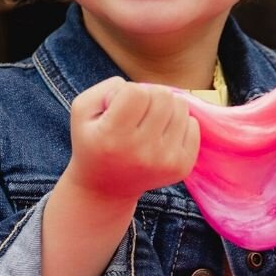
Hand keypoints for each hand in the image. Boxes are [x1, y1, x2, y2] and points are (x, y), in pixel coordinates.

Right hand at [62, 77, 200, 204]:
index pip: (136, 91)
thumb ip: (107, 88)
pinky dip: (179, 124)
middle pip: (163, 95)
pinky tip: (161, 136)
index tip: (120, 107)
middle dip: (150, 96)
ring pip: (181, 106)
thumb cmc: (93, 141)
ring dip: (166, 108)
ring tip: (149, 123)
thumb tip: (142, 88)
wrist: (105, 187)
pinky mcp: (182, 166)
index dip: (128, 92)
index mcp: (112, 136)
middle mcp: (141, 151)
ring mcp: (165, 161)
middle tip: (138, 113)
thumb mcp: (82, 110)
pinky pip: (193, 125)